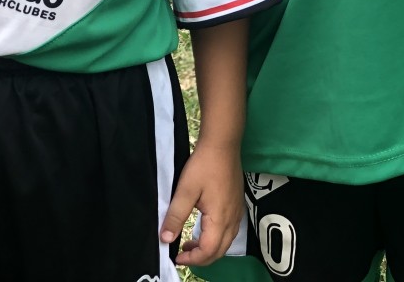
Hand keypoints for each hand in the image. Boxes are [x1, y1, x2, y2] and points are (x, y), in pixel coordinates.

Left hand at [161, 139, 244, 266]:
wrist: (223, 144)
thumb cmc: (204, 166)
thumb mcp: (185, 190)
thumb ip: (175, 215)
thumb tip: (166, 239)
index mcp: (220, 218)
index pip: (209, 250)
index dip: (192, 259)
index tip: (176, 257)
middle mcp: (233, 218)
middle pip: (220, 250)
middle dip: (201, 258)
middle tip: (182, 254)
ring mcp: (237, 211)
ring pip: (226, 242)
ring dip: (209, 248)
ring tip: (190, 243)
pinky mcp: (237, 204)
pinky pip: (230, 231)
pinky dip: (216, 238)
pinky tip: (203, 230)